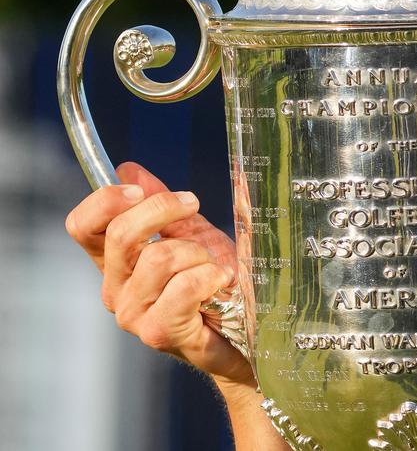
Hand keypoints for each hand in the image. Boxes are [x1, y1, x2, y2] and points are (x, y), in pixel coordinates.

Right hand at [65, 162, 253, 386]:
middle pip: (120, 234)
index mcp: (117, 261)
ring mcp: (134, 314)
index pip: (82, 226)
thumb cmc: (216, 282)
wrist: (249, 329)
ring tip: (212, 266)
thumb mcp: (190, 232)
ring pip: (159, 258)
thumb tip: (127, 169)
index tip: (140, 190)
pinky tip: (220, 283)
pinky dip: (210, 277)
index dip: (106, 200)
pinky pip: (183, 287)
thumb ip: (159, 203)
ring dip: (198, 253)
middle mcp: (116, 289)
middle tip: (193, 204)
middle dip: (163, 209)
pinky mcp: (159, 332)